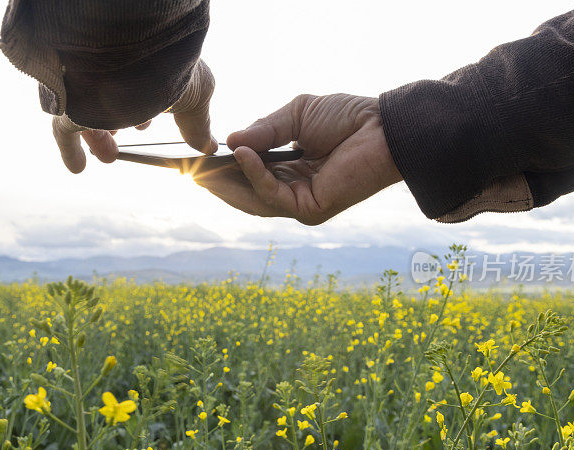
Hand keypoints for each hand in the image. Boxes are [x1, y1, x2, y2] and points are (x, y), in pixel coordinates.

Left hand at [53, 59, 217, 173]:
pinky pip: (63, 132)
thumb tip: (209, 146)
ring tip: (110, 154)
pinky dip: (71, 151)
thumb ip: (199, 122)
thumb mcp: (196, 95)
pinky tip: (78, 167)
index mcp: (142, 66)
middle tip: (129, 132)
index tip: (146, 126)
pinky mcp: (67, 108)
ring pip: (88, 115)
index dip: (146, 108)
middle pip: (112, 100)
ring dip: (100, 136)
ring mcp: (86, 90)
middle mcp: (111, 75)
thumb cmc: (170, 69)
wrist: (132, 61)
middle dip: (122, 119)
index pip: (141, 87)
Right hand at [194, 93, 402, 224]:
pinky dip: (254, 176)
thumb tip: (230, 141)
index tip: (197, 161)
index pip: (249, 176)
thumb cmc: (348, 118)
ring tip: (203, 169)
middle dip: (217, 182)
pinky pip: (272, 194)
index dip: (223, 170)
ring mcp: (301, 203)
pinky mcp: (310, 209)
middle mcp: (294, 190)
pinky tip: (241, 156)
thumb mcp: (297, 116)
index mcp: (291, 170)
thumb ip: (264, 130)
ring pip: (254, 200)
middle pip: (245, 193)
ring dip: (227, 184)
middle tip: (190, 170)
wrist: (383, 127)